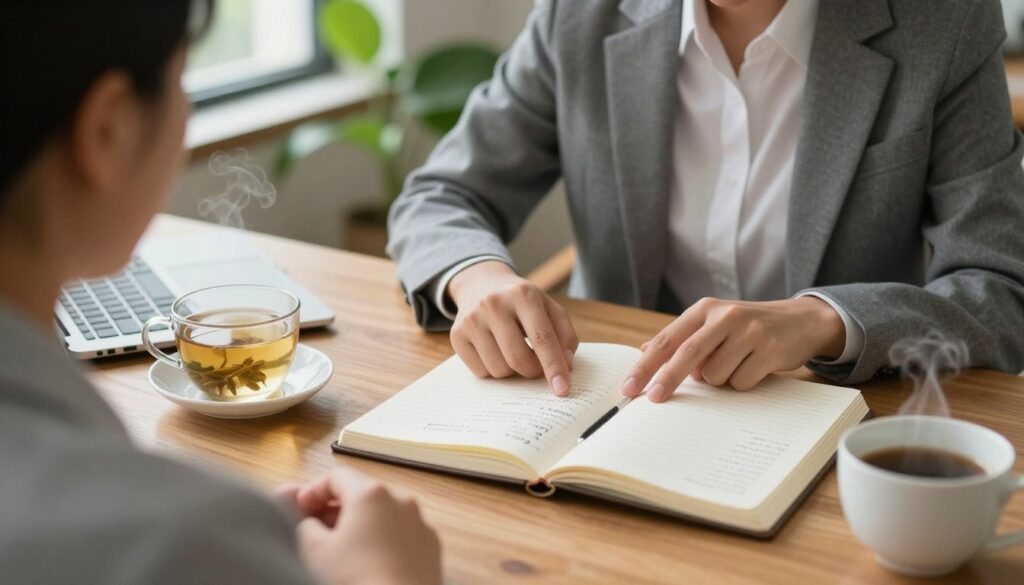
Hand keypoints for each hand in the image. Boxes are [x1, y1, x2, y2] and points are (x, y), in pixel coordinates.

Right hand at [278, 468, 440, 584]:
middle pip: (361, 493)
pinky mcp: (431, 545)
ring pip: (384, 513)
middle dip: (336, 509)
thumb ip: (304, 524)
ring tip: (343, 551)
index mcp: (370, 493)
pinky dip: (384, 539)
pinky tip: (371, 563)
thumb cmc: (357, 581)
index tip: (300, 509)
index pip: (336, 476)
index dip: (312, 491)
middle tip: (316, 531)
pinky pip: (402, 532)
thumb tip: (309, 521)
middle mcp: (401, 500)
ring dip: (361, 524)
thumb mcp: (315, 550)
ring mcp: (420, 522)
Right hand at [447, 260, 578, 395]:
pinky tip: (495, 350)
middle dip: (533, 371)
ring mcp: (471, 320)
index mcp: (523, 295)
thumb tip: (565, 366)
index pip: (542, 338)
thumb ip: (564, 335)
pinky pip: (481, 372)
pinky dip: (493, 370)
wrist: (481, 285)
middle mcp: (493, 304)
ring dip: (512, 371)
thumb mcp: (549, 308)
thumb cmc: (521, 302)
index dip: (554, 366)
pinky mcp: (456, 335)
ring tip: (512, 350)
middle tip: (537, 365)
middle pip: (518, 359)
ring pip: (499, 370)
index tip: (562, 390)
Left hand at [622, 297, 845, 399]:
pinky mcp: (770, 349)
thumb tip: (643, 352)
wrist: (801, 321)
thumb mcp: (712, 324)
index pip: (666, 340)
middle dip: (667, 379)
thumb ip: (681, 338)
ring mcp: (749, 331)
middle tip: (654, 399)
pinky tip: (754, 367)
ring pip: (715, 375)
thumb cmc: (747, 328)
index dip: (645, 365)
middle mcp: (725, 316)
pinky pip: (740, 382)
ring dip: (719, 380)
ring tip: (736, 364)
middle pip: (686, 355)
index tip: (629, 387)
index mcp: (704, 310)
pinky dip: (742, 383)